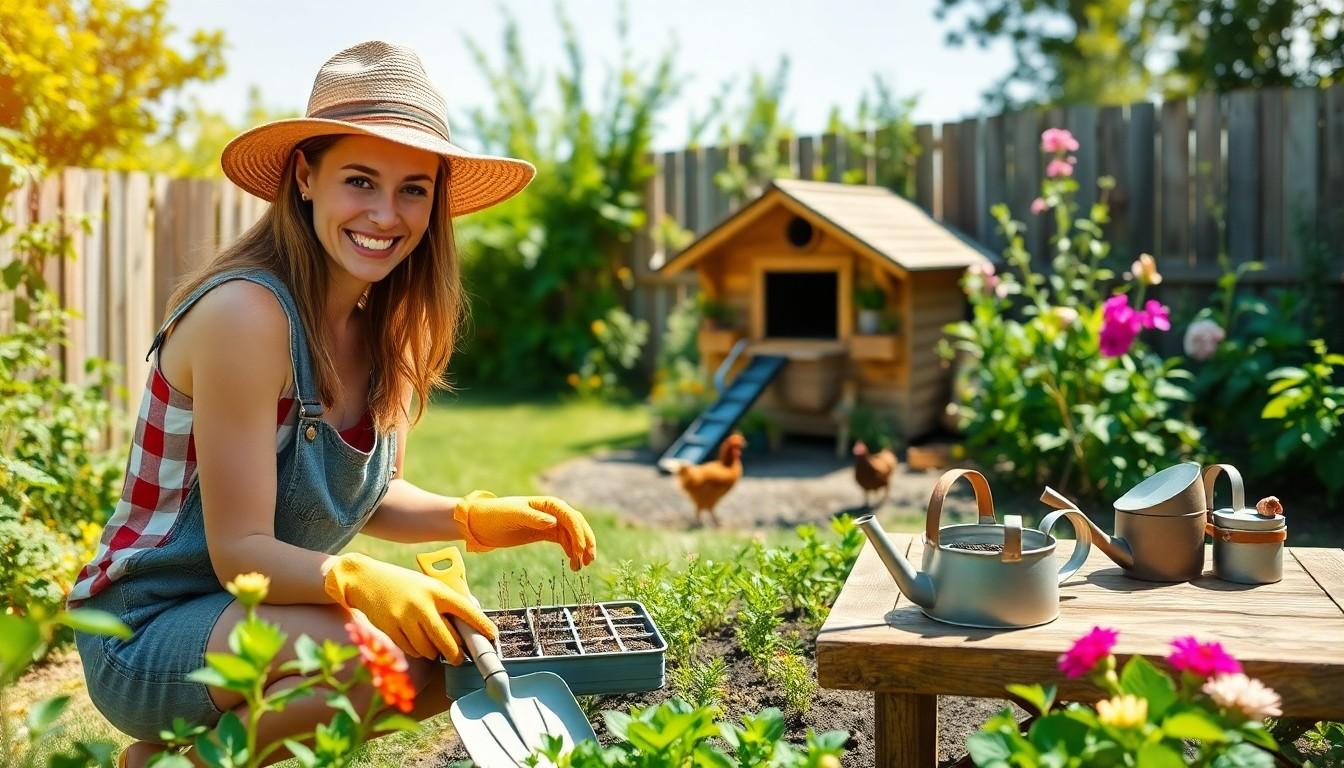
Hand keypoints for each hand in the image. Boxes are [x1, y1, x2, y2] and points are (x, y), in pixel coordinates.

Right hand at [322, 552, 496, 662]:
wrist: (366, 579)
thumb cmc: (402, 583)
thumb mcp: (427, 584)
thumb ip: (444, 601)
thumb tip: (467, 622)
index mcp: (436, 590)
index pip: (465, 610)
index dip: (481, 625)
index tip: (491, 636)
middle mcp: (422, 604)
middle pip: (447, 640)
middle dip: (456, 654)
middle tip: (459, 658)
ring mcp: (405, 618)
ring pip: (428, 649)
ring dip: (434, 653)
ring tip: (434, 648)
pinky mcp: (390, 629)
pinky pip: (410, 650)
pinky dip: (417, 651)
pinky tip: (417, 643)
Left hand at [454, 491, 596, 569]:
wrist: (481, 523)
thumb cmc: (496, 515)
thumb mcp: (513, 515)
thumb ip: (533, 518)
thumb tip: (552, 522)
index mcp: (547, 504)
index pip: (570, 517)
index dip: (578, 533)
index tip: (580, 551)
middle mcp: (552, 511)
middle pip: (577, 525)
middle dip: (586, 542)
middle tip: (589, 561)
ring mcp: (550, 522)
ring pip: (573, 535)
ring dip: (580, 549)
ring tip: (581, 567)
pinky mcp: (545, 533)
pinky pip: (564, 541)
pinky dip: (571, 552)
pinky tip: (574, 564)